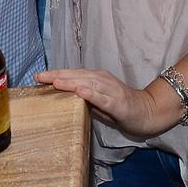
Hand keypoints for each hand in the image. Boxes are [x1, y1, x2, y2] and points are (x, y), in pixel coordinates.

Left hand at [35, 68, 178, 137]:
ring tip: (54, 81)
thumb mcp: (99, 102)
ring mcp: (112, 91)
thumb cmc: (121, 108)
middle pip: (78, 76)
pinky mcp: (118, 103)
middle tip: (39, 77)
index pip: (74, 75)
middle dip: (57, 76)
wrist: (148, 112)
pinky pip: (102, 97)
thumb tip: (64, 99)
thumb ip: (84, 98)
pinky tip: (79, 91)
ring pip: (88, 83)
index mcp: (98, 79)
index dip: (57, 74)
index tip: (39, 76)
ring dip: (70, 82)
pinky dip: (90, 93)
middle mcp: (104, 81)